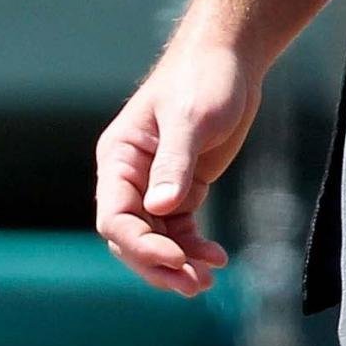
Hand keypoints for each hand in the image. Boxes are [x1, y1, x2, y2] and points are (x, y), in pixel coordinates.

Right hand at [95, 31, 259, 294]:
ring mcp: (154, 187)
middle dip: (158, 265)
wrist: (230, 58)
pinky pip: (179, 230)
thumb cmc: (205, 79)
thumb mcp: (191, 118)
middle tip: (192, 287)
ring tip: (206, 284)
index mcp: (118, 161)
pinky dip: (194, 248)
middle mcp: (129, 179)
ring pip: (154, 239)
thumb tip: (160, 208)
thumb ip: (174, 163)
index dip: (140, 244)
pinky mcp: (181, 189)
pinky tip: (217, 259)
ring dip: (177, 264)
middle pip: (130, 238)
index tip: (175, 259)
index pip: (115, 217)